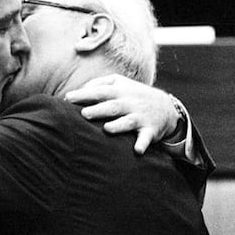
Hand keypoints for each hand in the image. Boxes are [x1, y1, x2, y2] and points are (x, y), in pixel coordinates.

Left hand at [64, 74, 178, 153]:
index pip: (100, 91)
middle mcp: (129, 103)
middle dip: (99, 109)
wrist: (167, 108)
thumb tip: (78, 90)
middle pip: (112, 106)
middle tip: (84, 114)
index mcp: (120, 91)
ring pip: (128, 121)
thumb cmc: (134, 96)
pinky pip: (146, 138)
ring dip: (118, 125)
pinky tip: (137, 150)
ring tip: (106, 129)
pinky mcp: (150, 130)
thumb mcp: (120, 83)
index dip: (84, 94)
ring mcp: (140, 117)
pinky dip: (142, 144)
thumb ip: (99, 84)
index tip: (68, 99)